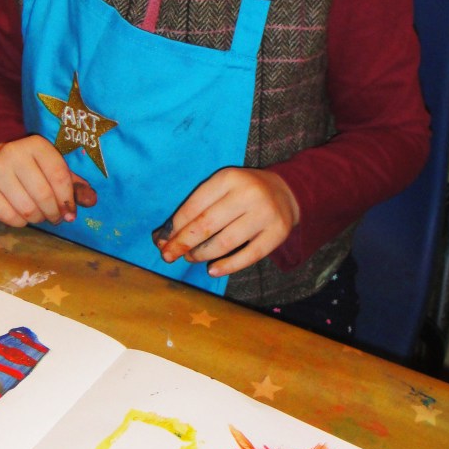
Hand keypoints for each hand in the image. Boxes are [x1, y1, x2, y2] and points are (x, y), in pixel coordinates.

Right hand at [0, 136, 96, 227]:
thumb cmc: (33, 169)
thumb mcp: (55, 170)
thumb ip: (76, 186)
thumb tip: (91, 201)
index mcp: (36, 145)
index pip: (59, 176)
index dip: (68, 199)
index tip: (70, 213)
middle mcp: (14, 153)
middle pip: (43, 194)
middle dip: (54, 212)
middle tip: (56, 217)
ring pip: (26, 208)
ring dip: (38, 218)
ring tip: (40, 216)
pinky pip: (7, 216)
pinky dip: (20, 222)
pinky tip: (23, 217)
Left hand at [154, 167, 299, 276]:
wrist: (287, 192)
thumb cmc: (242, 193)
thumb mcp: (221, 188)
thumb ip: (195, 209)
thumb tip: (162, 237)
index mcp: (229, 178)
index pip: (194, 206)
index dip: (175, 226)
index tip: (161, 241)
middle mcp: (248, 194)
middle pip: (207, 224)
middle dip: (183, 243)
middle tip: (168, 255)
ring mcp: (265, 214)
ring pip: (226, 242)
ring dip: (202, 254)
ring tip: (190, 258)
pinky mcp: (278, 233)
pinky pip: (249, 256)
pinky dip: (228, 266)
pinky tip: (212, 270)